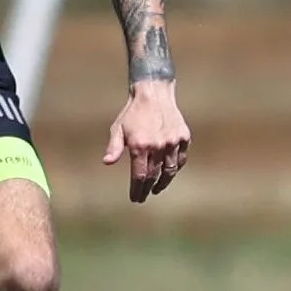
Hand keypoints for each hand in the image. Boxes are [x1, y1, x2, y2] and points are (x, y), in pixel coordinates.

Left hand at [104, 80, 190, 202]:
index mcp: (140, 145)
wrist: (153, 92)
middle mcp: (158, 146)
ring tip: (156, 189)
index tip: (135, 198)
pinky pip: (180, 159)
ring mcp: (172, 142)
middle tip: (143, 197)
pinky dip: (175, 168)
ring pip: (170, 170)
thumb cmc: (132, 112)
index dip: (137, 189)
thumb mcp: (118, 128)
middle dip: (147, 189)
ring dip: (163, 183)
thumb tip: (107, 162)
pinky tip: (168, 173)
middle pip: (154, 176)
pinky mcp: (183, 137)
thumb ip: (114, 147)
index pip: (139, 176)